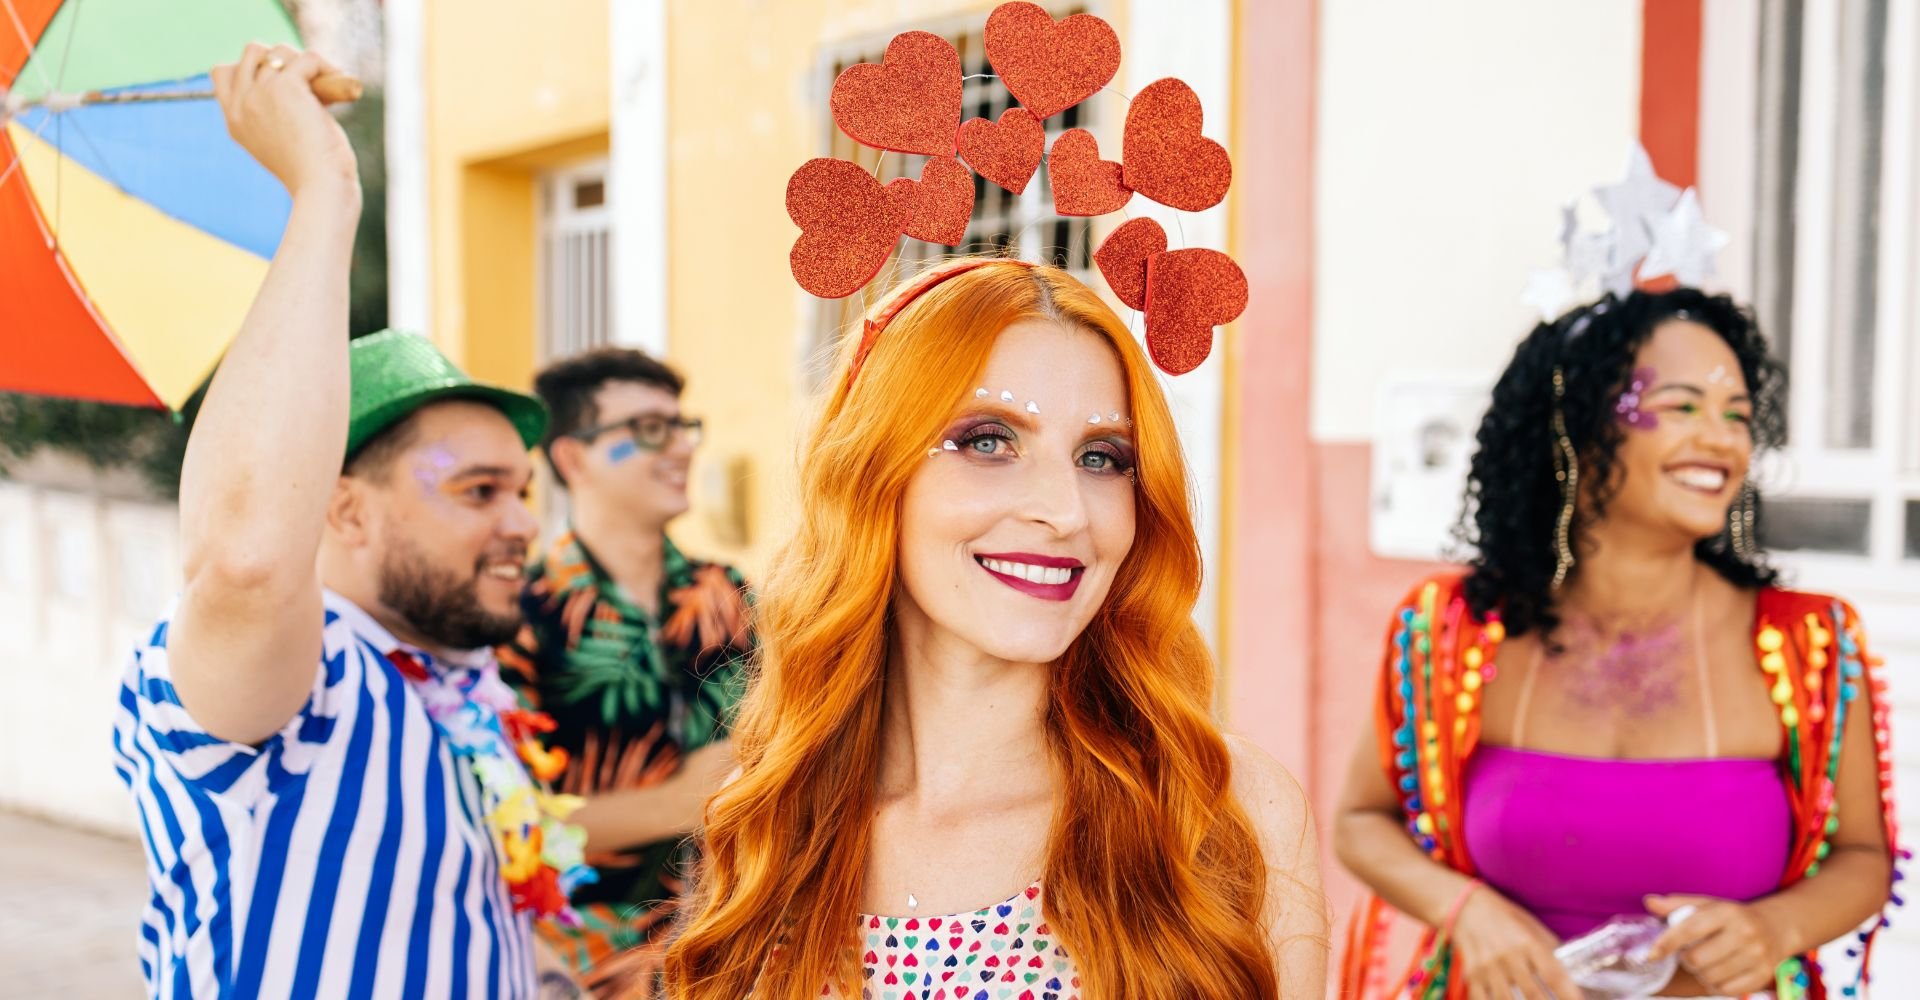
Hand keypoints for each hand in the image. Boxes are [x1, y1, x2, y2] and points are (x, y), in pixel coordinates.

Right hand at [210, 43, 358, 199]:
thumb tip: (296, 79)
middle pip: (253, 51)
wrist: (320, 190)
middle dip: (284, 61)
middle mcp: (242, 104)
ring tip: (329, 88)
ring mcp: (260, 93)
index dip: (254, 69)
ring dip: (308, 64)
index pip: (224, 72)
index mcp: (235, 120)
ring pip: (281, 51)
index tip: (285, 87)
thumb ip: (274, 113)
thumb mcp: (281, 142)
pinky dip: (327, 69)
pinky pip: (308, 58)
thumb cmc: (312, 173)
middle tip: (309, 86)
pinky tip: (340, 92)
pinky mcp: (286, 87)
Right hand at [1450, 886, 1582, 999]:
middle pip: (1533, 995)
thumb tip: (1569, 971)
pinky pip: (1482, 999)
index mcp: (1528, 942)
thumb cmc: (1503, 915)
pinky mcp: (1472, 975)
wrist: (1464, 907)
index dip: (1569, 994)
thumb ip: (1548, 948)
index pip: (1554, 975)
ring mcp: (1488, 968)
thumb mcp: (1530, 925)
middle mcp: (1509, 957)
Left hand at [1645, 894, 1785, 995]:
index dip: (1666, 943)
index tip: (1650, 955)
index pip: (1689, 929)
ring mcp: (1757, 956)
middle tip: (1690, 953)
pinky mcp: (1763, 975)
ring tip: (1705, 962)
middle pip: (1696, 959)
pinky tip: (1718, 973)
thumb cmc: (1732, 917)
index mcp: (1726, 912)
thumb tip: (1649, 902)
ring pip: (1709, 977)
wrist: (1775, 928)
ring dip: (1699, 973)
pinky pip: (1726, 990)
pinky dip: (1715, 985)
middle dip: (1685, 959)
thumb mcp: (1708, 904)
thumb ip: (1677, 905)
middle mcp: (1744, 933)